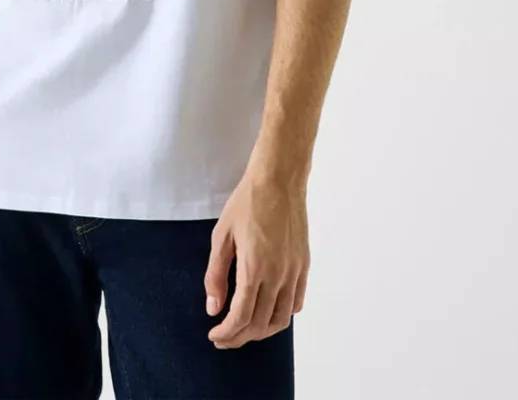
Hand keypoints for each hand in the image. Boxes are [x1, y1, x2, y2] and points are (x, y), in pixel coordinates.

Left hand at [203, 168, 309, 348]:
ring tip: (244, 330)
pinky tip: (267, 312)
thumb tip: (213, 308)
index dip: (227, 332)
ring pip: (282, 319)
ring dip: (262, 331)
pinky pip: (296, 302)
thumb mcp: (222, 235)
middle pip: (261, 323)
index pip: (241, 316)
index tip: (214, 336)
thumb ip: (216, 275)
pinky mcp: (304, 265)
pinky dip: (282, 315)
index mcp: (255, 267)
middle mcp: (278, 275)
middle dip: (240, 336)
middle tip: (224, 337)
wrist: (278, 179)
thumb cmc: (246, 202)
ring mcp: (294, 271)